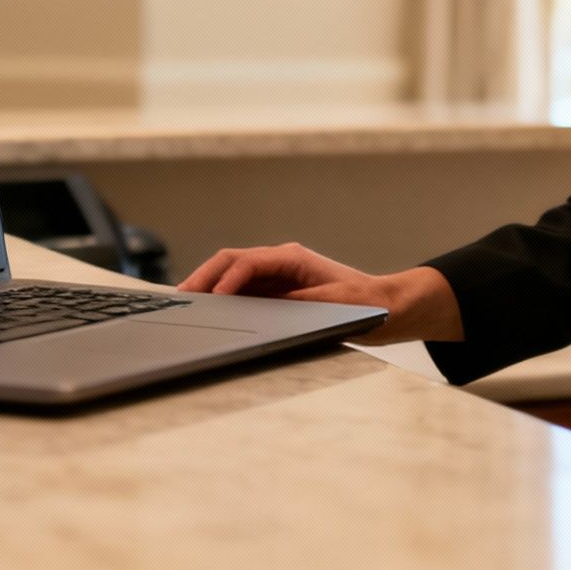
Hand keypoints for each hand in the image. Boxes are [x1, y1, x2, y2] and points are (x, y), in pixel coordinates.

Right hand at [178, 242, 462, 344]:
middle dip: (204, 278)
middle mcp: (281, 261)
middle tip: (180, 299)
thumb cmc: (368, 305)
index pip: (248, 261)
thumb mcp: (336, 305)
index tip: (211, 300)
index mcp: (293, 258)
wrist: (390, 308)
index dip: (226, 279)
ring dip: (208, 286)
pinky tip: (207, 312)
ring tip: (184, 305)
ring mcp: (277, 276)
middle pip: (231, 262)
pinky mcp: (277, 292)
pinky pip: (242, 291)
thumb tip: (267, 306)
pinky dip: (221, 298)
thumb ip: (301, 301)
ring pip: (232, 274)